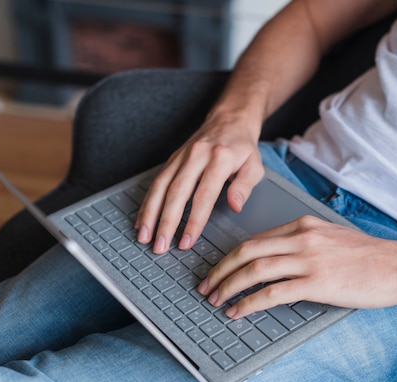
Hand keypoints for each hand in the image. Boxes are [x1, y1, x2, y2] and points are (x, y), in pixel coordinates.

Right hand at [135, 112, 264, 252]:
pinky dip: (147, 203)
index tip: (186, 241)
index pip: (204, 195)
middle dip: (166, 222)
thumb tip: (235, 206)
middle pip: (177, 193)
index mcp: (220, 158)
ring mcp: (181, 156)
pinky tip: (142, 220)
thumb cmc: (243, 148)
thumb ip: (245, 187)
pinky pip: (156, 182)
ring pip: (161, 187)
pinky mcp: (172, 159)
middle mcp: (197, 155)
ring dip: (150, 214)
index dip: (194, 220)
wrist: (229, 120)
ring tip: (144, 237)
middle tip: (160, 246)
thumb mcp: (254, 166)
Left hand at [198, 215, 396, 318]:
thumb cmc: (368, 255)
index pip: (255, 238)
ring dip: (229, 286)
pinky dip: (249, 302)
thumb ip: (303, 241)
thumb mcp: (330, 236)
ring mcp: (309, 259)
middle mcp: (302, 237)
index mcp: (302, 224)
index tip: (219, 270)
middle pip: (247, 251)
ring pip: (255, 269)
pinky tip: (239, 311)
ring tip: (216, 300)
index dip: (231, 256)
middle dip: (221, 269)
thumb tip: (276, 257)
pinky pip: (273, 292)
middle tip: (207, 286)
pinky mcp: (317, 282)